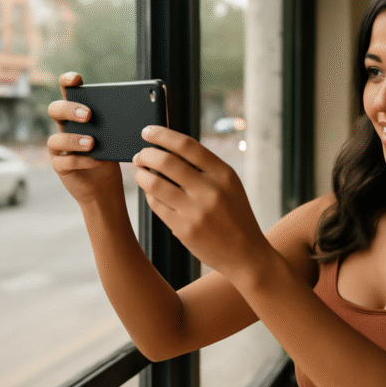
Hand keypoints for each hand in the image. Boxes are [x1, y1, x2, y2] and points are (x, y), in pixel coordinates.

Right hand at [47, 72, 122, 203]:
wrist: (106, 187)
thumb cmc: (112, 156)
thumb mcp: (118, 136)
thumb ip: (119, 122)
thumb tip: (141, 109)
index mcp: (77, 114)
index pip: (67, 92)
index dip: (67, 81)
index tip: (76, 79)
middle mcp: (65, 127)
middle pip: (55, 110)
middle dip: (70, 109)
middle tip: (89, 115)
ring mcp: (60, 148)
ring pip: (56, 139)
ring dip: (74, 139)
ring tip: (92, 142)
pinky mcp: (60, 166)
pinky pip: (65, 161)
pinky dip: (82, 160)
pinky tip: (97, 160)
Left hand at [132, 126, 272, 276]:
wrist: (246, 255)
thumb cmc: (235, 216)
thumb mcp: (230, 186)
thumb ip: (205, 168)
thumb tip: (169, 148)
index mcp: (224, 174)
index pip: (187, 145)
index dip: (162, 135)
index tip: (147, 131)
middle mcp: (210, 190)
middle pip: (166, 161)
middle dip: (146, 154)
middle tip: (140, 155)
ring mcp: (196, 211)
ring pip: (155, 183)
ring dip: (141, 175)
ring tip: (141, 173)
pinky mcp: (184, 229)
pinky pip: (156, 205)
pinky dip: (149, 195)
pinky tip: (152, 193)